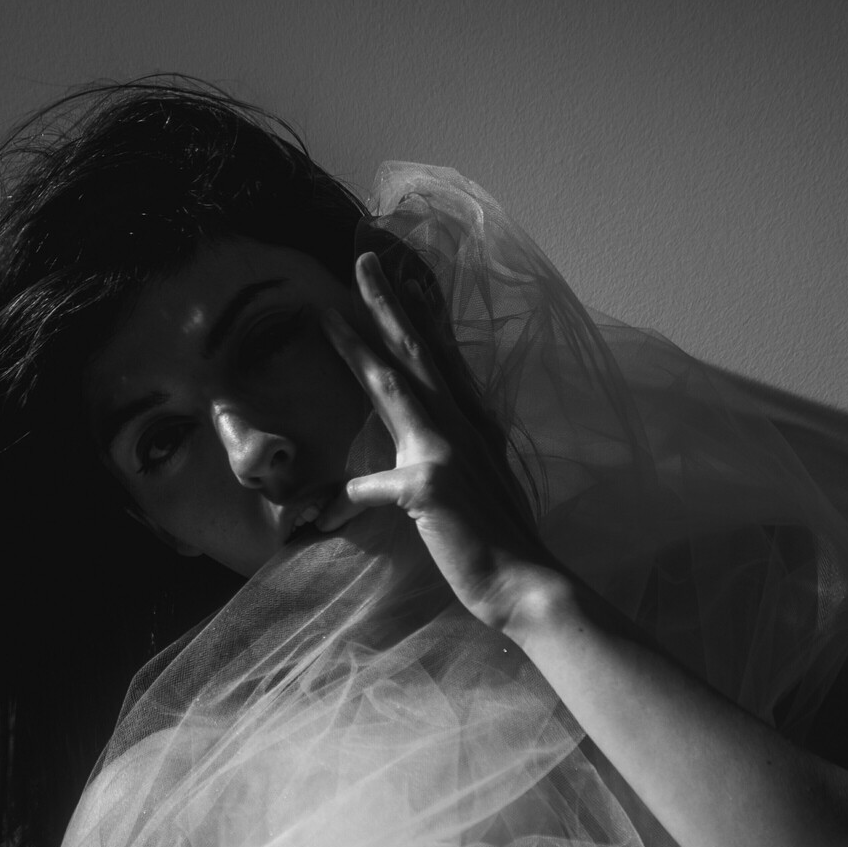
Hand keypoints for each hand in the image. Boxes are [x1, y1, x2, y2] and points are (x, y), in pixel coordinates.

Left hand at [320, 252, 560, 636]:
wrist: (526, 585)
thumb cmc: (500, 544)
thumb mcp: (474, 492)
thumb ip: (443, 469)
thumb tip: (403, 470)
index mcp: (474, 425)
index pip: (443, 360)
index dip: (422, 317)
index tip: (404, 280)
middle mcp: (463, 426)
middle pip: (417, 353)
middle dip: (387, 304)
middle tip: (361, 261)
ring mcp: (447, 451)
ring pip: (392, 386)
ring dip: (358, 347)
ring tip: (327, 314)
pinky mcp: (429, 485)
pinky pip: (370, 488)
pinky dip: (344, 502)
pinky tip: (321, 516)